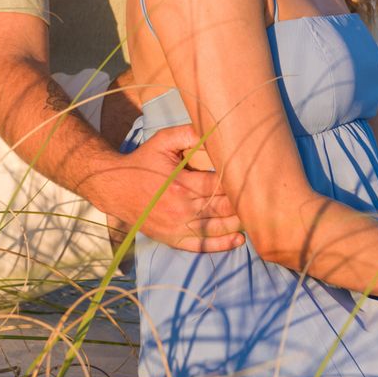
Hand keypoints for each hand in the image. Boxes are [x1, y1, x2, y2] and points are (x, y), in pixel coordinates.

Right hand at [116, 124, 244, 252]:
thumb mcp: (162, 141)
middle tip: (262, 197)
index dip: (238, 183)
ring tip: (256, 216)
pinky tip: (238, 239)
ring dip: (237, 223)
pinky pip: (201, 246)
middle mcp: (180, 209)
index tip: (254, 178)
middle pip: (222, 209)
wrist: (116, 187)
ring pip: (216, 228)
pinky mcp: (172, 238)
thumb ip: (188, 134)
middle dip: (243, 204)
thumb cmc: (143, 162)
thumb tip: (214, 130)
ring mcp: (177, 227)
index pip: (219, 186)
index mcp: (180, 184)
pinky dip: (221, 245)